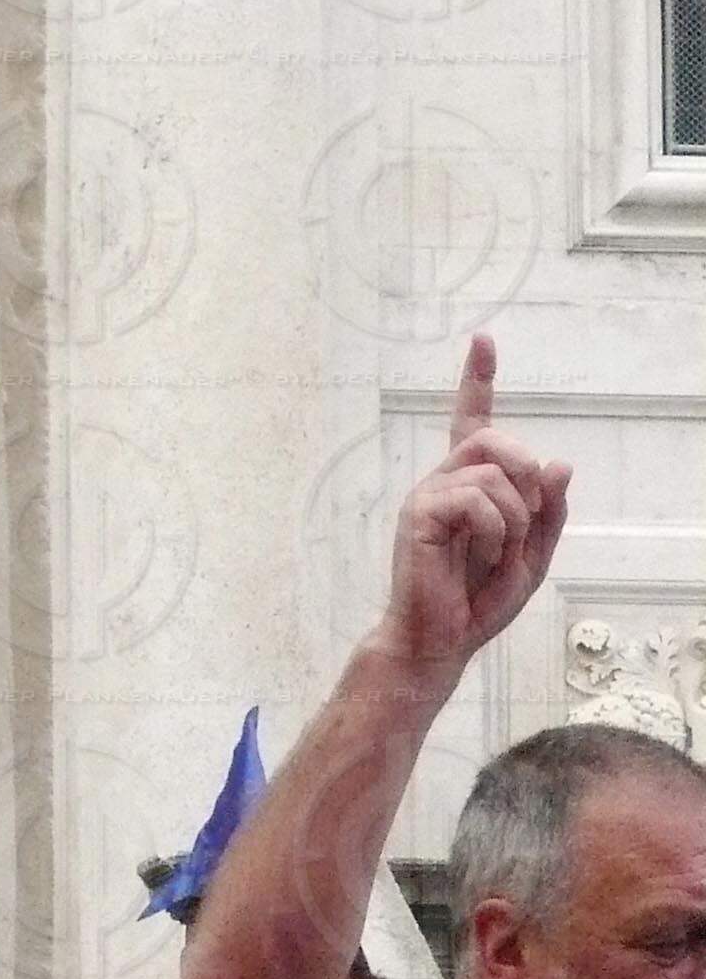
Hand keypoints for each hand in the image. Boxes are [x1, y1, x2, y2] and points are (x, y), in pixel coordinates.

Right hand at [379, 336, 571, 687]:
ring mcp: (429, 494)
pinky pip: (476, 500)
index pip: (473, 421)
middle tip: (523, 521)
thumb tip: (559, 464)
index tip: (483, 339)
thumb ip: (549, 513)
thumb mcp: (533, 557)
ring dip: (515, 517)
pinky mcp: (419, 513)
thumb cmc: (478, 599)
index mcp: (469, 485)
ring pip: (493, 472)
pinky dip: (495, 531)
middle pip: (496, 438)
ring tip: (496, 551)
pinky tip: (479, 553)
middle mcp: (445, 480)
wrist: (441, 639)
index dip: (478, 379)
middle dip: (526, 475)